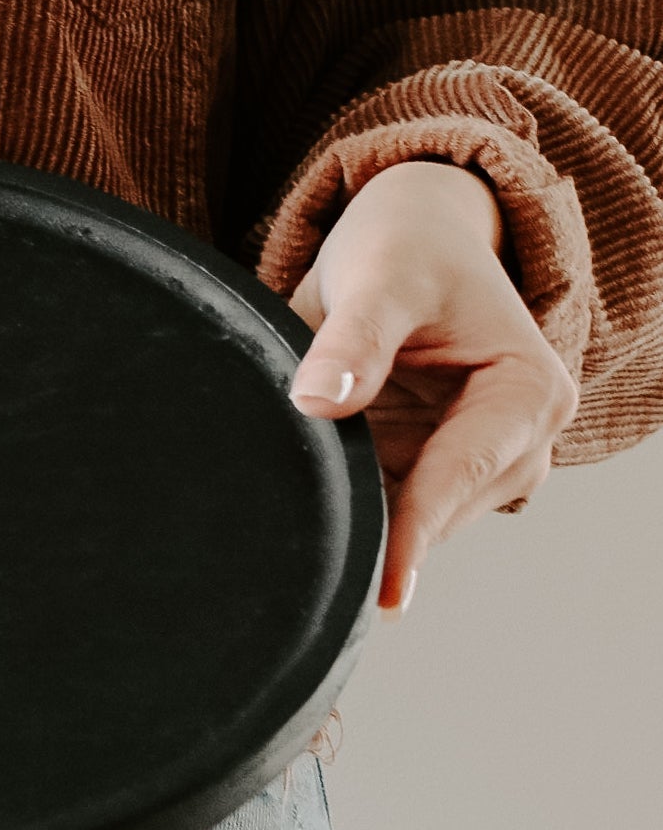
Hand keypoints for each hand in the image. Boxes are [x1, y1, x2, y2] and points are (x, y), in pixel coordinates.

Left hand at [284, 160, 578, 615]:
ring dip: (363, 524)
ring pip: (415, 519)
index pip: (462, 475)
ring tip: (300, 545)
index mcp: (528, 393)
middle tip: (307, 570)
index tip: (384, 591)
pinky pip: (392, 505)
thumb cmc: (407, 250)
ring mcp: (477, 461)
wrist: (411, 238)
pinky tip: (308, 519)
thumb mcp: (381, 279)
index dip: (416, 533)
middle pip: (442, 510)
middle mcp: (518, 439)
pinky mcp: (431, 467)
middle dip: (380, 536)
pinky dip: (353, 509)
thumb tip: (318, 402)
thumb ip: (353, 338)